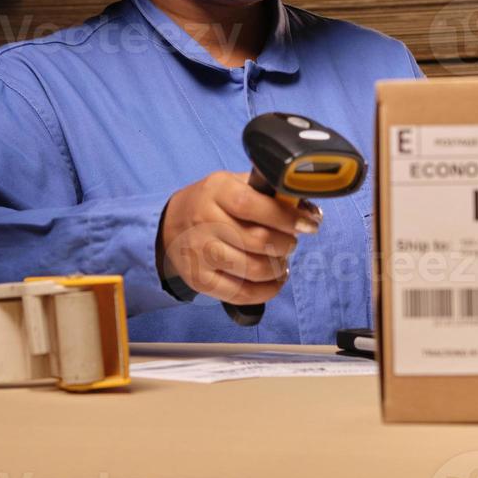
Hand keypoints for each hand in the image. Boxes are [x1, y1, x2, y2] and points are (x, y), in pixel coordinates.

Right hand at [156, 169, 321, 305]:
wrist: (169, 226)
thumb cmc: (212, 203)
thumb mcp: (233, 184)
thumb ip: (267, 192)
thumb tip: (307, 208)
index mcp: (216, 191)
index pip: (253, 204)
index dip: (286, 216)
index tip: (309, 223)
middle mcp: (205, 222)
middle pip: (258, 240)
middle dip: (286, 243)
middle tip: (291, 241)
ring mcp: (200, 253)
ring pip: (253, 269)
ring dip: (278, 267)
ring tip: (281, 260)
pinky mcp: (201, 280)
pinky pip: (241, 293)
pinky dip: (267, 290)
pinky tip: (274, 280)